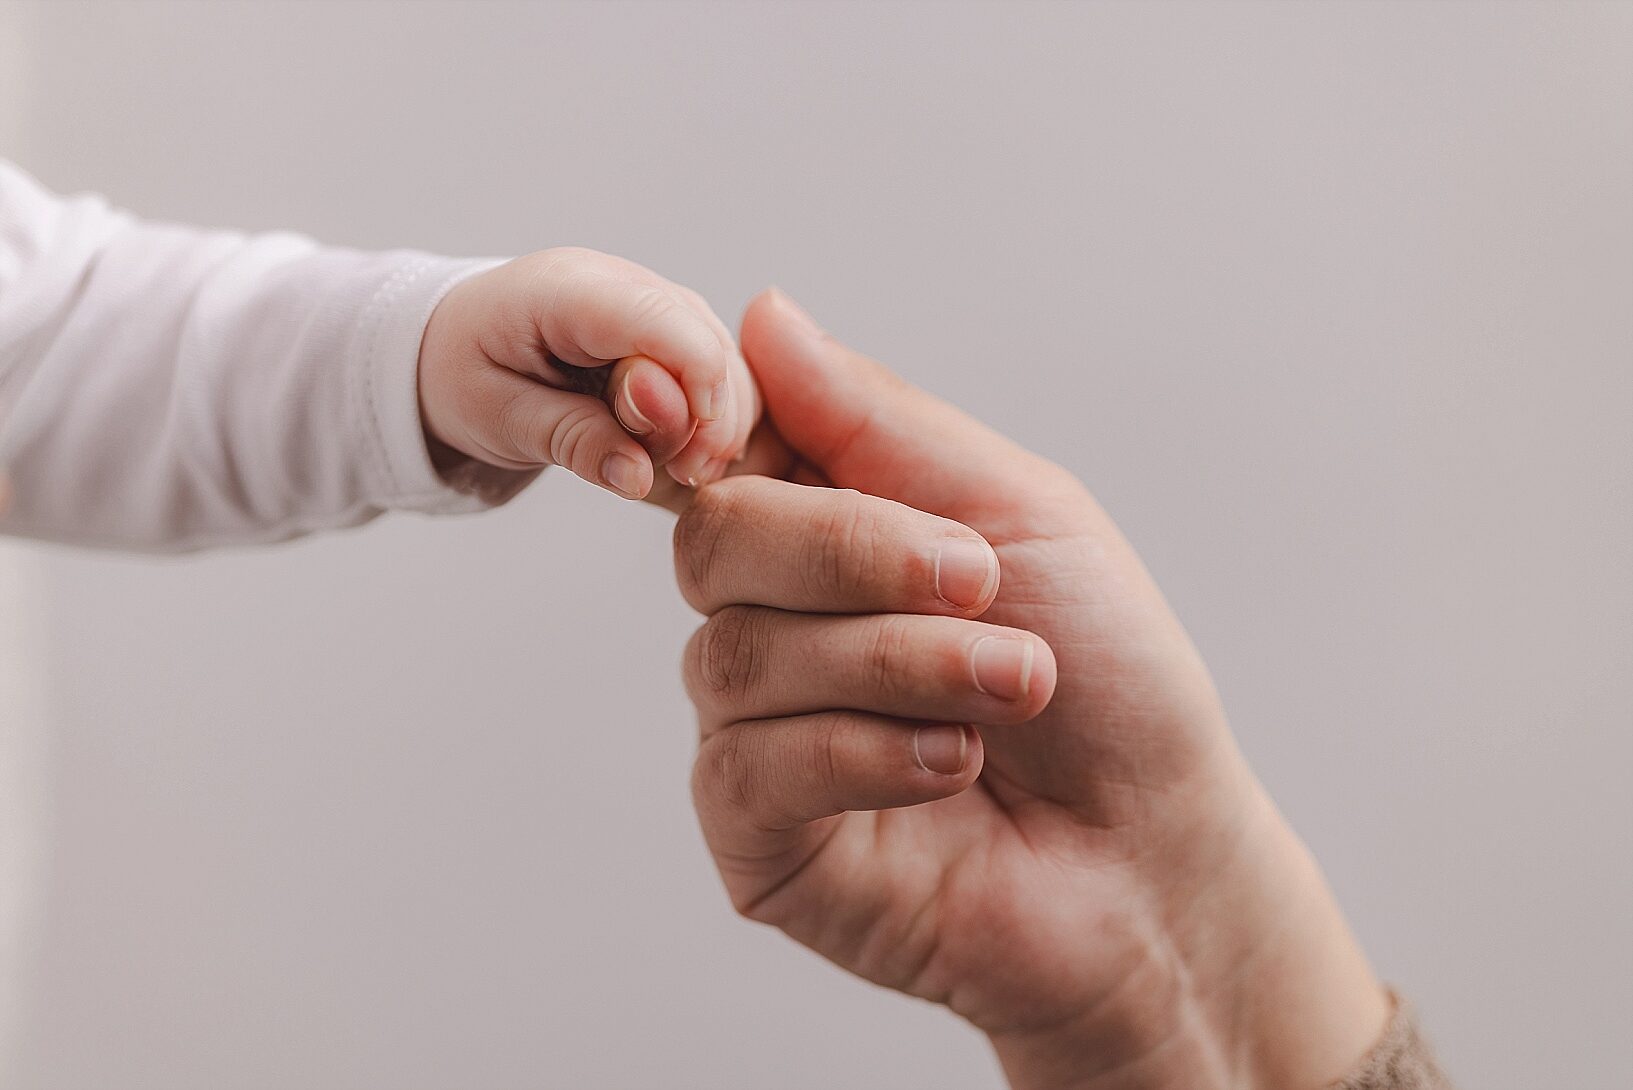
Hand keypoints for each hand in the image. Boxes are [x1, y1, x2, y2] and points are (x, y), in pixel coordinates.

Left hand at [418, 247, 758, 500]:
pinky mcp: (670, 328)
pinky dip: (715, 417)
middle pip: (705, 340)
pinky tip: (689, 453)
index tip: (693, 454)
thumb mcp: (498, 419)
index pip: (658, 319)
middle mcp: (621, 283)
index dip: (696, 382)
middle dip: (709, 418)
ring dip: (717, 422)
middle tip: (681, 477)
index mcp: (566, 289)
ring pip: (725, 355)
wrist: (450, 347)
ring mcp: (652, 301)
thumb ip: (571, 440)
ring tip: (682, 471)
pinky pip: (720, 368)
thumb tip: (638, 476)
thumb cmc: (465, 374)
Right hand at [674, 290, 1388, 1087]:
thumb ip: (875, 418)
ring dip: (902, 662)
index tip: (757, 423)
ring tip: (1013, 686)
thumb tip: (760, 314)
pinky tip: (953, 767)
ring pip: (741, 658)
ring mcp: (757, 737)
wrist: (1161, 853)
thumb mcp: (1016, 509)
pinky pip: (750, 770)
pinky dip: (869, 754)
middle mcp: (775, 627)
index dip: (721, 426)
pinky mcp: (758, 842)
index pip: (720, 455)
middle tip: (982, 582)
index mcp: (826, 537)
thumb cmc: (1110, 679)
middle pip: (714, 543)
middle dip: (856, 552)